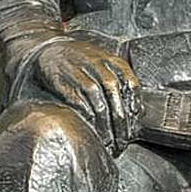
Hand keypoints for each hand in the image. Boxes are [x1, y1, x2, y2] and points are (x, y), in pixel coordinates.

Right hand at [32, 39, 140, 154]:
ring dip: (105, 125)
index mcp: (112, 60)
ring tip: (109, 142)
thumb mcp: (106, 64)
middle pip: (114, 95)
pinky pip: (78, 102)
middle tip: (123, 141)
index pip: (130, 83)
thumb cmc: (83, 62)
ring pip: (97, 101)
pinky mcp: (61, 81)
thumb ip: (122, 82)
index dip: (135, 105)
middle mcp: (97, 65)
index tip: (135, 122)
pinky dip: (87, 118)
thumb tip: (140, 111)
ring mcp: (79, 72)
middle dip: (120, 121)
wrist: (50, 49)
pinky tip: (91, 130)